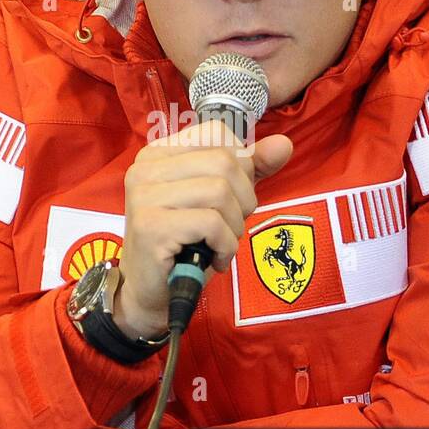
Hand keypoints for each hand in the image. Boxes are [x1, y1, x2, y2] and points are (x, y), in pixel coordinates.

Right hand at [113, 118, 293, 338]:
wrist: (151, 294)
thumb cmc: (186, 244)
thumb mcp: (221, 200)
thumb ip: (251, 169)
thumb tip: (284, 143)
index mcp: (159, 153)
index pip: (219, 134)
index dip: (241, 168)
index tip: (229, 199)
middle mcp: (146, 168)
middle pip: (224, 162)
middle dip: (242, 199)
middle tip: (229, 227)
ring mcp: (144, 196)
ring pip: (220, 192)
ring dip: (233, 226)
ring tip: (220, 244)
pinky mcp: (150, 227)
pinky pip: (211, 223)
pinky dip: (225, 245)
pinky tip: (213, 259)